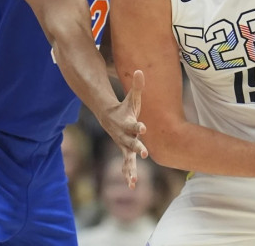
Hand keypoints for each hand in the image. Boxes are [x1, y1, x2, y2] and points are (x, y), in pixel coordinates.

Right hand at [100, 69, 147, 188]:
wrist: (109, 119)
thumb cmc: (124, 108)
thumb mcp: (132, 97)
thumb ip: (137, 86)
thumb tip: (140, 70)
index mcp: (128, 123)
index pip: (133, 124)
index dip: (138, 126)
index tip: (143, 128)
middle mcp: (125, 136)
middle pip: (131, 143)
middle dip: (137, 147)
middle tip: (144, 152)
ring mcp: (123, 146)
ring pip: (127, 158)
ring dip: (130, 169)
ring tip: (133, 181)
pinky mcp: (125, 153)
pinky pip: (126, 165)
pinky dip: (128, 174)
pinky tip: (132, 185)